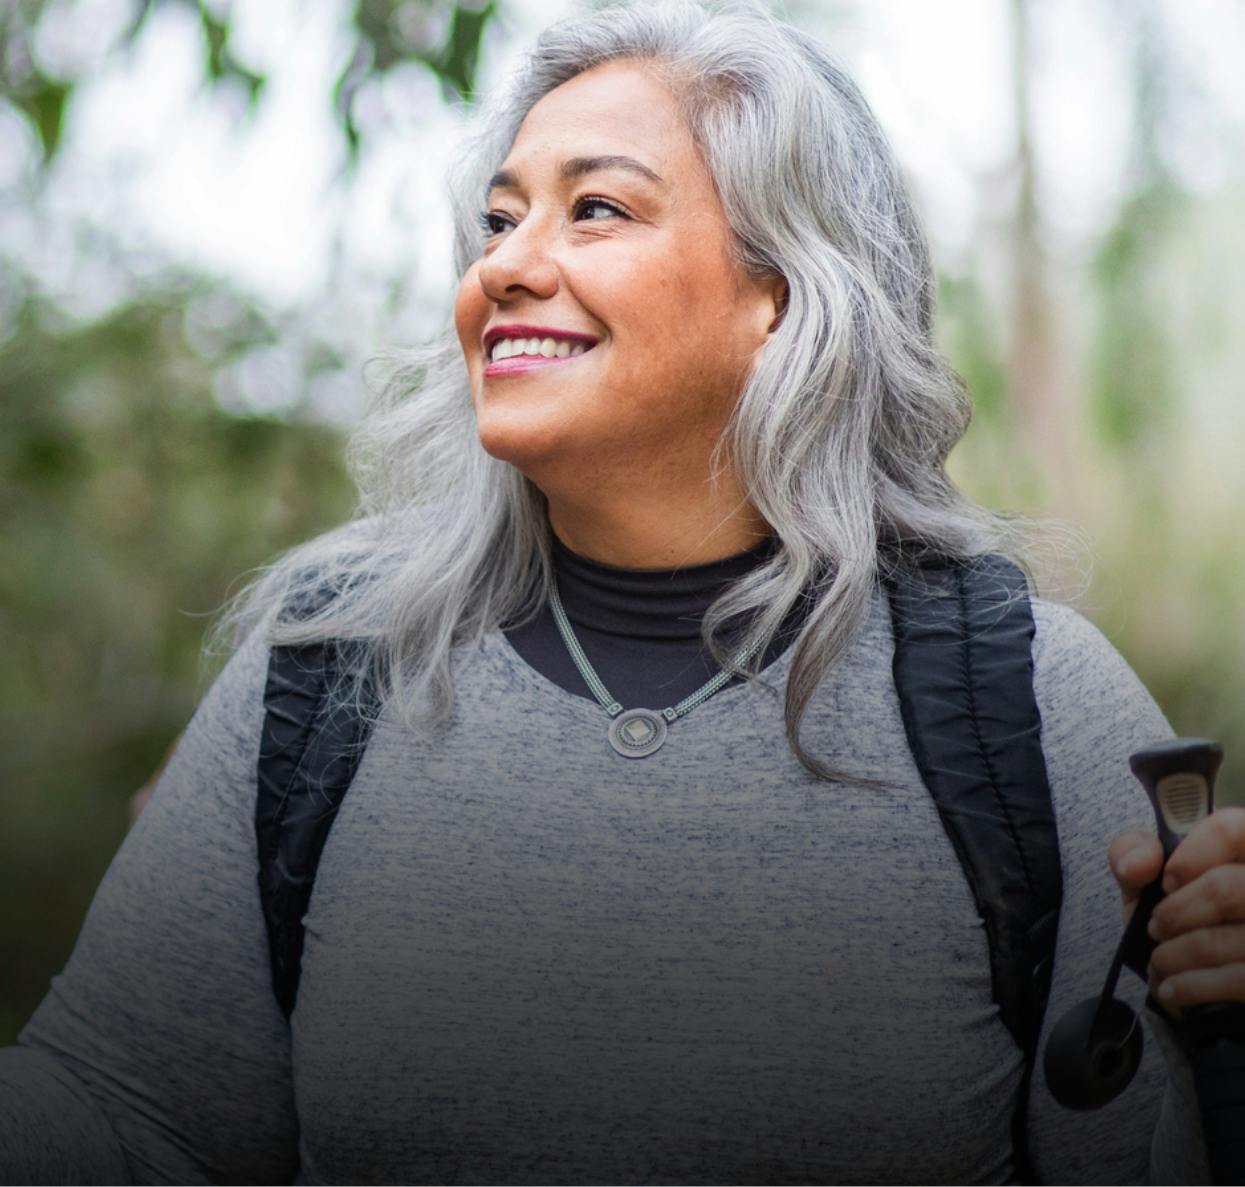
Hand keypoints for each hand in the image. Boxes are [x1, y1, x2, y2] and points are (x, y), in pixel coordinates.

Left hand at [1109, 809, 1244, 1019]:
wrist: (1204, 997)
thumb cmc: (1180, 928)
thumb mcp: (1148, 887)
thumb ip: (1133, 856)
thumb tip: (1142, 860)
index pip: (1234, 828)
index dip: (1194, 852)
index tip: (1167, 880)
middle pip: (1228, 887)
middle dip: (1177, 913)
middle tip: (1157, 928)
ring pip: (1225, 937)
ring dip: (1176, 954)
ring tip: (1162, 961)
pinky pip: (1236, 979)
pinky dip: (1191, 985)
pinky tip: (1173, 988)